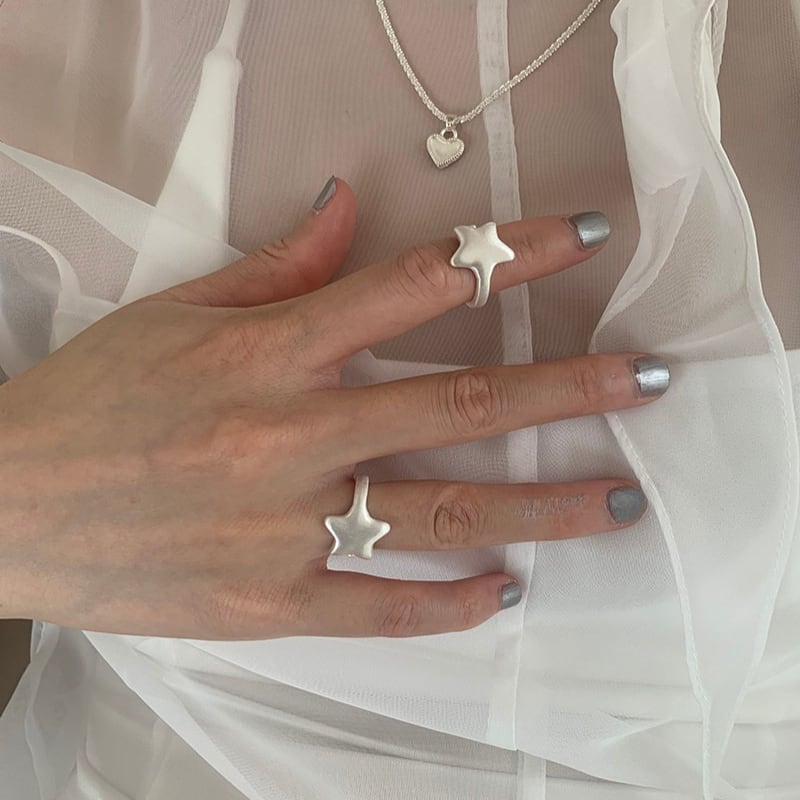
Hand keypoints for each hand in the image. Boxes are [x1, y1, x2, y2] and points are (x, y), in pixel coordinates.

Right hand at [0, 178, 667, 638]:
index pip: (416, 286)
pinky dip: (447, 605)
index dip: (507, 254)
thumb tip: (348, 205)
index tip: (579, 239)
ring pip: (440, 513)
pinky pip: (378, 609)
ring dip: (540, 508)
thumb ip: (279, 266)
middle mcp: (291, 436)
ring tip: (615, 503)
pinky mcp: (268, 603)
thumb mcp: (180, 316)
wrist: (10, 505)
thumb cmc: (93, 402)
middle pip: (458, 401)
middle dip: (566, 387)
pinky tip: (501, 593)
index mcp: (270, 355)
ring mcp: (284, 528)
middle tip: (647, 381)